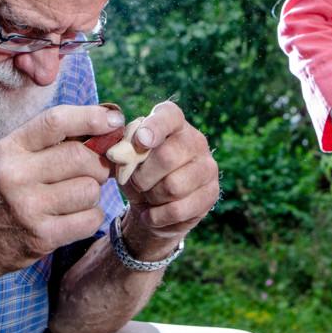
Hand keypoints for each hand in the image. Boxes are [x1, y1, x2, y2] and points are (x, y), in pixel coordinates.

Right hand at [0, 104, 123, 280]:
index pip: (56, 121)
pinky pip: (90, 219)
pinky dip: (91, 216)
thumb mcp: (9, 158)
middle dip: (98, 163)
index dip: (91, 117)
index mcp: (10, 148)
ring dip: (92, 193)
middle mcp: (17, 175)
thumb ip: (48, 142)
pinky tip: (74, 216)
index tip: (114, 119)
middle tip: (94, 170)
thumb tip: (103, 125)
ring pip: (90, 189)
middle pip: (81, 157)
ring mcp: (29, 208)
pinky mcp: (42, 237)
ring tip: (76, 196)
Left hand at [117, 101, 219, 259]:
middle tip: (136, 183)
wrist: (152, 207)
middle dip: (142, 176)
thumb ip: (123, 150)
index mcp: (174, 123)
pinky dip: (157, 217)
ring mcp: (208, 167)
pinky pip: (178, 210)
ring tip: (148, 196)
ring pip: (173, 186)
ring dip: (151, 197)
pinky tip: (152, 215)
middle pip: (167, 157)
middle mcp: (196, 140)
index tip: (140, 141)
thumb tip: (120, 152)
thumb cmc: (137, 173)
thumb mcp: (125, 159)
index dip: (154, 127)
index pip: (169, 116)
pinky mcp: (211, 194)